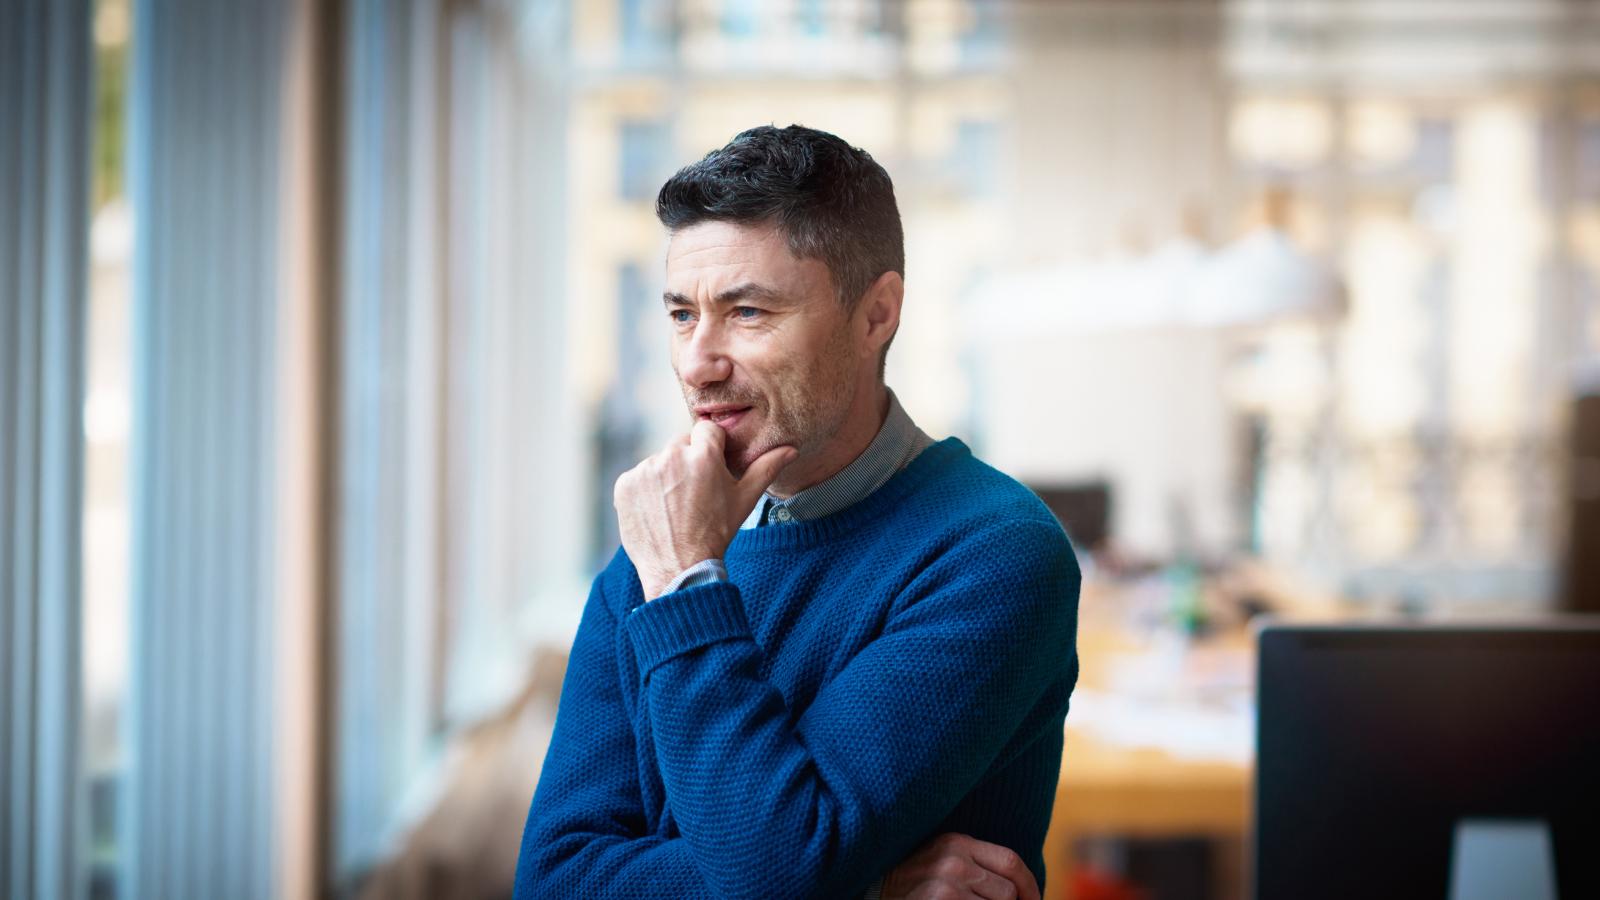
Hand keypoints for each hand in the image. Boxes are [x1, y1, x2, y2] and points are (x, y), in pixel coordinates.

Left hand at [614, 420, 796, 599]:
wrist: (680, 568)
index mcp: (703, 455)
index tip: (712, 470)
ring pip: (659, 462)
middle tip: (695, 493)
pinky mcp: (624, 485)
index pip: (707, 430)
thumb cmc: (717, 533)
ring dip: (666, 477)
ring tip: (676, 507)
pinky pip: (637, 478)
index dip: (712, 449)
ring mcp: (644, 471)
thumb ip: (766, 468)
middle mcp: (671, 457)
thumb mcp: (744, 500)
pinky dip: (645, 491)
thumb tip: (790, 449)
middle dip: (688, 462)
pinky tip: (658, 512)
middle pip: (681, 445)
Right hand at [881, 832, 1039, 899]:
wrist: (872, 891)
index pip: (1011, 860)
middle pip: (1008, 891)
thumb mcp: (942, 860)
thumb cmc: (912, 882)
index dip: (1030, 886)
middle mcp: (954, 860)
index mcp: (957, 841)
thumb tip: (1019, 888)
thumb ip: (975, 863)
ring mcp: (946, 885)